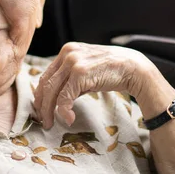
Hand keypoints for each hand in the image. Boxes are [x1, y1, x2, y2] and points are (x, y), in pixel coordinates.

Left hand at [33, 42, 157, 128]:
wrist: (133, 67)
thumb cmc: (111, 71)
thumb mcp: (87, 70)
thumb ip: (71, 79)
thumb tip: (56, 99)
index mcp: (67, 50)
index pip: (47, 75)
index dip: (41, 94)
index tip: (41, 109)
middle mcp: (67, 53)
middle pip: (46, 83)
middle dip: (42, 105)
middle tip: (43, 120)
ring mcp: (73, 62)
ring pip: (52, 91)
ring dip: (49, 110)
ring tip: (51, 123)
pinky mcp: (80, 73)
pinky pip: (64, 96)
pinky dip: (63, 110)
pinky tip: (69, 119)